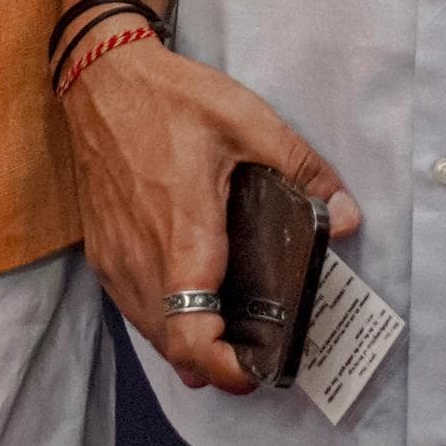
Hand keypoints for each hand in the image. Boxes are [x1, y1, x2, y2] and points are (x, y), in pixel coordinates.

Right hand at [63, 34, 358, 394]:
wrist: (98, 76)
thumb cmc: (170, 97)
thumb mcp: (247, 119)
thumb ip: (302, 169)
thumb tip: (347, 219)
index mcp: (181, 234)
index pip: (191, 337)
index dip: (226, 370)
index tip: (260, 367)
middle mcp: (141, 258)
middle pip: (174, 348)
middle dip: (220, 363)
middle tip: (262, 346)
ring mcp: (114, 259)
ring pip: (151, 333)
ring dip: (189, 342)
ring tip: (233, 326)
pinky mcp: (101, 251)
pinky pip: (134, 308)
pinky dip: (164, 320)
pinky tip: (194, 297)